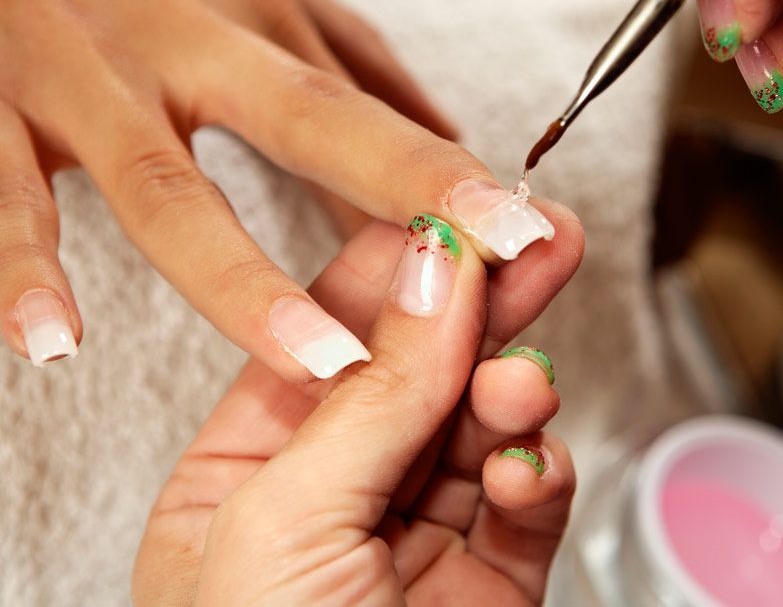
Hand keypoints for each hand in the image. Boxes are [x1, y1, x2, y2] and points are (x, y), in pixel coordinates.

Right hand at [0, 0, 550, 377]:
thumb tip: (445, 127)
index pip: (360, 101)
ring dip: (238, 279)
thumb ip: (343, 54)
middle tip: (474, 275)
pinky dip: (18, 270)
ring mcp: (79, 78)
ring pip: (162, 188)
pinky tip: (49, 342)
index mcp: (246, 9)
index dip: (443, 168)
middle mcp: (177, 41)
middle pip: (300, 120)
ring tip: (316, 359)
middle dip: (397, 191)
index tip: (526, 229)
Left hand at [133, 210, 582, 605]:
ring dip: (511, 391)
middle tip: (540, 238)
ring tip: (525, 378)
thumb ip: (373, 394)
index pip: (330, 340)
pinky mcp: (489, 584)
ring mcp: (413, 541)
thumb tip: (436, 272)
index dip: (398, 268)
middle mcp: (331, 501)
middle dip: (485, 304)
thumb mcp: (284, 522)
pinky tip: (526, 466)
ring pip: (481, 428)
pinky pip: (526, 502)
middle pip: (419, 371)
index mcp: (242, 479)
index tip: (457, 213)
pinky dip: (538, 473)